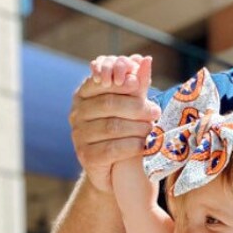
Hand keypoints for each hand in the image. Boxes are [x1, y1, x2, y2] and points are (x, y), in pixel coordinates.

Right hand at [70, 54, 159, 192]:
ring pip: (111, 127)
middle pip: (109, 104)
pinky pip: (111, 149)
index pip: (101, 82)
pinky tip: (144, 146)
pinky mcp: (86, 157)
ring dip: (136, 127)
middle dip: (135, 107)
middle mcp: (77, 113)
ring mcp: (79, 135)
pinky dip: (131, 146)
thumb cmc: (125, 132)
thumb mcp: (131, 107)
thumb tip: (145, 60)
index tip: (138, 84)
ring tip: (153, 129)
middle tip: (155, 111)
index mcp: (84, 95)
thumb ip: (136, 85)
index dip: (120, 81)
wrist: (115, 172)